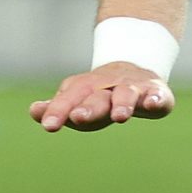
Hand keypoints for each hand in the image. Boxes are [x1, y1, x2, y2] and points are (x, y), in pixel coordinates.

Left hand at [30, 64, 174, 131]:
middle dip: (88, 108)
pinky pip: (157, 96)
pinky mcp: (156, 92)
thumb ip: (57, 107)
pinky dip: (156, 99)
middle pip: (96, 97)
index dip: (58, 111)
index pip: (69, 99)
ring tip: (120, 117)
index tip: (48, 125)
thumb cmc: (98, 93)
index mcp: (84, 89)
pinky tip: (152, 104)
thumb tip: (34, 111)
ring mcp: (133, 88)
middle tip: (77, 118)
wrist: (134, 68)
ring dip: (123, 104)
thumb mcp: (76, 98)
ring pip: (127, 94)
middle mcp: (107, 87)